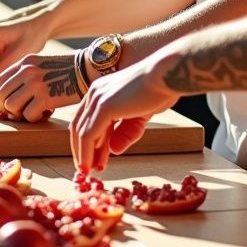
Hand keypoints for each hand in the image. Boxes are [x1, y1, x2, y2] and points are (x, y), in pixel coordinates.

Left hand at [0, 52, 81, 120]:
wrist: (88, 69)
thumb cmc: (66, 70)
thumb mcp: (41, 65)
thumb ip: (23, 75)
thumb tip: (4, 95)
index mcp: (24, 62)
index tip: (4, 104)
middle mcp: (27, 71)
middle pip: (1, 95)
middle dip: (4, 108)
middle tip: (16, 113)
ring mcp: (36, 84)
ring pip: (11, 106)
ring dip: (19, 114)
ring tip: (31, 112)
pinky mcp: (46, 98)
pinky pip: (28, 115)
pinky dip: (34, 118)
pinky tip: (44, 113)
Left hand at [69, 50, 176, 171]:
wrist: (166, 75)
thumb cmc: (159, 90)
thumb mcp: (140, 116)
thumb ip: (126, 132)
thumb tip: (114, 150)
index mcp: (102, 90)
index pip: (88, 119)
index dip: (88, 141)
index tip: (94, 159)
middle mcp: (95, 92)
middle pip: (80, 125)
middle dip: (83, 149)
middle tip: (87, 168)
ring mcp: (97, 99)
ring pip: (81, 132)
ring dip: (83, 154)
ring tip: (87, 171)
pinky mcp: (103, 107)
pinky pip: (88, 135)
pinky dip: (86, 152)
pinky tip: (89, 164)